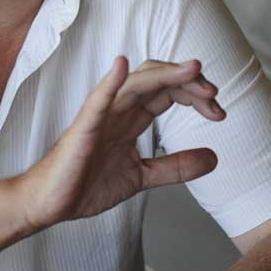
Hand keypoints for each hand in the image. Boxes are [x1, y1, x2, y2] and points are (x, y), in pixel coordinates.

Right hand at [22, 57, 223, 229]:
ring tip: (193, 72)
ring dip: (167, 75)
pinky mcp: (84, 127)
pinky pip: (97, 100)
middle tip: (214, 94)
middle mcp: (117, 110)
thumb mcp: (142, 177)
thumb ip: (175, 166)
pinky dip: (111, 82)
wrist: (51, 204)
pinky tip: (123, 66)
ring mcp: (100, 115)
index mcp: (130, 119)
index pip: (168, 93)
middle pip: (157, 80)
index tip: (218, 112)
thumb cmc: (85, 184)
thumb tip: (214, 158)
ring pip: (136, 83)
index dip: (195, 96)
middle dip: (188, 82)